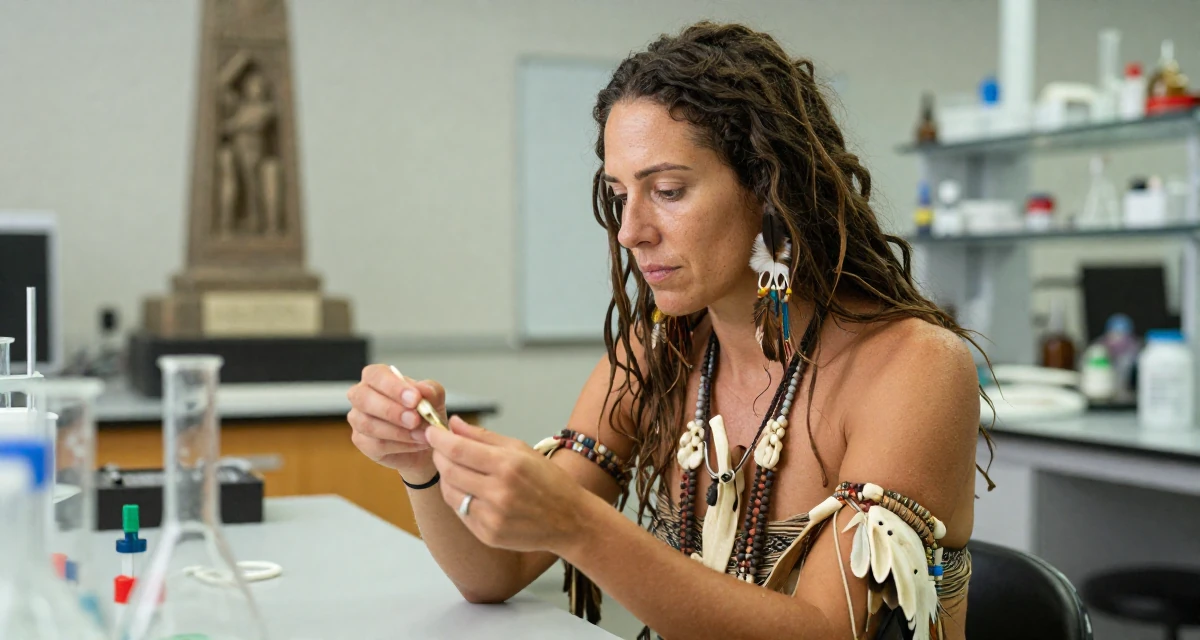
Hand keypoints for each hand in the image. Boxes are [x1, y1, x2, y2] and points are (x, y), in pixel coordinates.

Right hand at [346, 364, 447, 477]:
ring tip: (423, 435)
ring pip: (368, 424)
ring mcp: (358, 419)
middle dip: (391, 410)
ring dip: (399, 431)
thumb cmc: (424, 413)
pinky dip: (400, 445)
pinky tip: (417, 443)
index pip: (375, 375)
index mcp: (376, 378)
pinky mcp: (361, 441)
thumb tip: (422, 389)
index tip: (415, 399)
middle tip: (416, 419)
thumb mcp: (434, 398)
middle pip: (363, 398)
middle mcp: (361, 395)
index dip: (393, 387)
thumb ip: (430, 391)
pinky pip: (375, 444)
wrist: (426, 440)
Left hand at [426, 417, 588, 553]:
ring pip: (450, 493)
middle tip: (441, 449)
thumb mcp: (521, 450)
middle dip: (439, 456)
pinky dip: (460, 498)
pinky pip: (461, 512)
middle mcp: (499, 492)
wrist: (570, 520)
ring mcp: (492, 517)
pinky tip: (471, 491)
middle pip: (449, 471)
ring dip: (447, 478)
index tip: (431, 431)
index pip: (458, 449)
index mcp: (508, 466)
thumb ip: (483, 436)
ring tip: (458, 469)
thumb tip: (452, 423)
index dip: (439, 439)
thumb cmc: (548, 481)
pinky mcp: (488, 534)